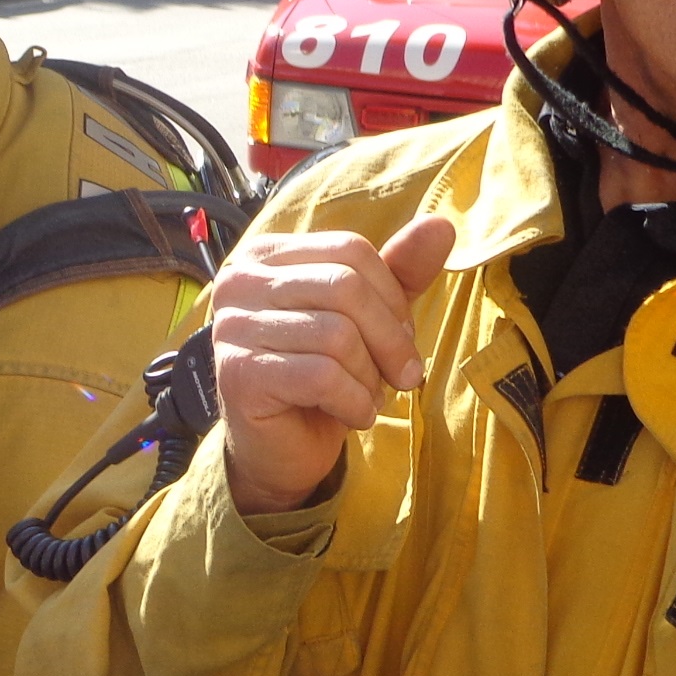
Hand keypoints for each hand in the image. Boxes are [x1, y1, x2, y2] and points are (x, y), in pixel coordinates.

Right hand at [210, 216, 456, 514]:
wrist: (280, 450)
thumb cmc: (322, 378)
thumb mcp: (368, 318)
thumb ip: (400, 272)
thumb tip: (442, 225)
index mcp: (268, 255)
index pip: (350, 250)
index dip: (392, 296)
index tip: (402, 337)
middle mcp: (240, 282)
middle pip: (344, 288)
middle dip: (389, 338)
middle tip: (402, 375)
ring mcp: (233, 328)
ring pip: (336, 335)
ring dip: (370, 376)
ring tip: (367, 397)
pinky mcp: (239, 375)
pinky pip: (322, 377)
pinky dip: (354, 402)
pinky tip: (353, 414)